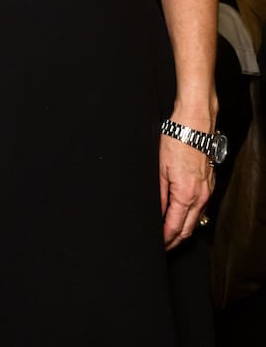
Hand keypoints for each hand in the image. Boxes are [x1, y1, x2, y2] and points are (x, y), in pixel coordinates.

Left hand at [159, 134, 213, 249]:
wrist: (195, 123)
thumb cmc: (176, 140)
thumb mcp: (160, 167)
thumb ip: (160, 193)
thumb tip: (158, 212)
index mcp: (185, 193)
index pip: (175, 226)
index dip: (166, 238)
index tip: (158, 244)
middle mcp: (200, 196)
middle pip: (188, 228)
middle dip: (175, 240)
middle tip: (164, 245)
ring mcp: (207, 190)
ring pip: (196, 219)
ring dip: (184, 229)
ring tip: (170, 234)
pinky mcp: (210, 184)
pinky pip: (201, 207)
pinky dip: (191, 216)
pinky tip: (183, 215)